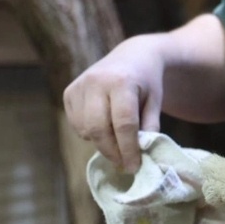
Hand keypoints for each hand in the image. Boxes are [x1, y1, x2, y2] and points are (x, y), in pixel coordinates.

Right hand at [63, 36, 164, 171]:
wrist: (132, 56)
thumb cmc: (147, 83)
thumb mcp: (155, 103)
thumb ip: (149, 127)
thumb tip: (141, 153)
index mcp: (121, 81)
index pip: (123, 123)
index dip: (128, 149)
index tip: (134, 166)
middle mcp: (96, 81)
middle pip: (99, 129)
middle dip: (112, 152)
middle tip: (125, 164)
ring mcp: (79, 86)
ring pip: (86, 130)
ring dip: (102, 144)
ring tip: (118, 142)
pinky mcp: (69, 92)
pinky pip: (77, 125)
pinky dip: (90, 134)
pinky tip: (104, 127)